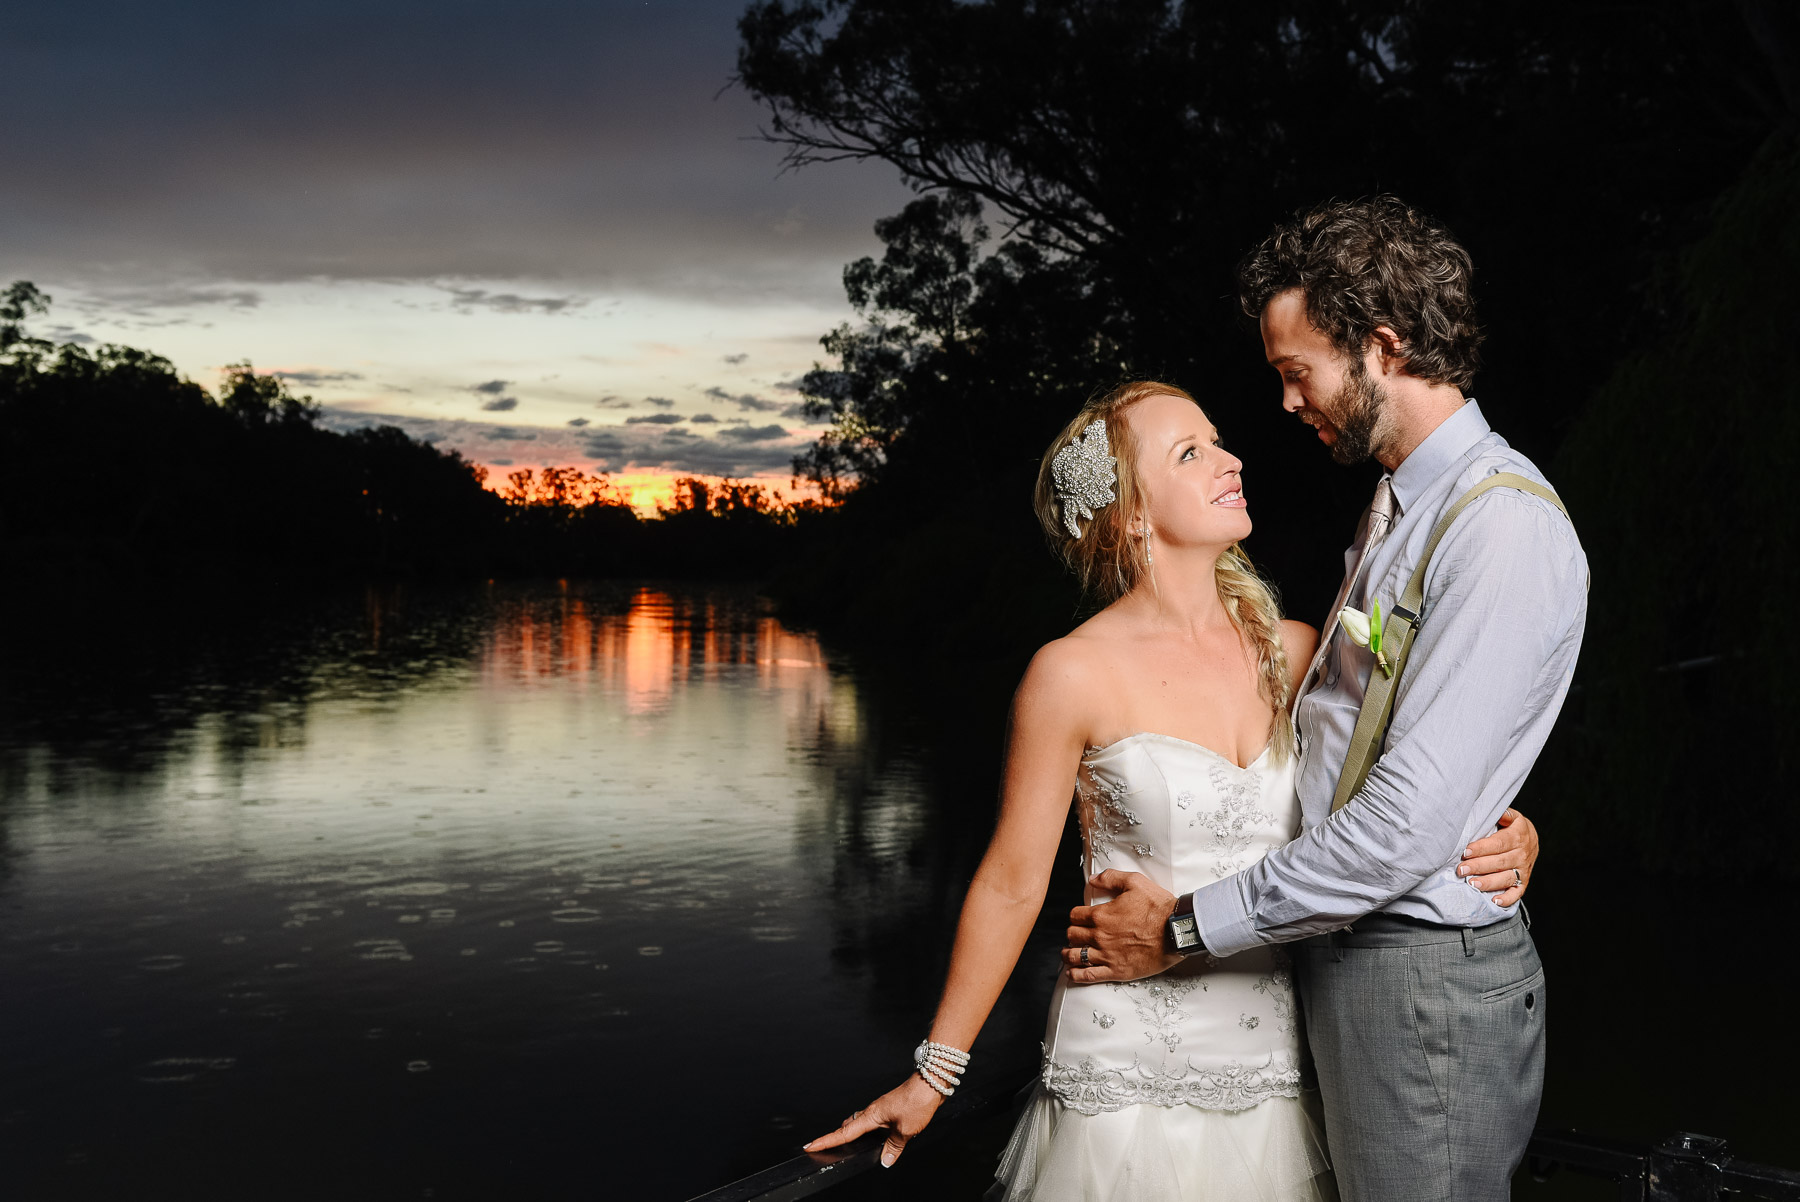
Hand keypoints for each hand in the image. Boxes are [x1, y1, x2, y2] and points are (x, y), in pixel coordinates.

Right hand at [802, 1074, 943, 1168]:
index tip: (811, 1145)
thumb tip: (886, 1160)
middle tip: (823, 1146)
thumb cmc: (916, 1101)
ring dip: (853, 1132)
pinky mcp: (890, 1107)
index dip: (826, 1140)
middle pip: (849, 1126)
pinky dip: (869, 1129)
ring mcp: (881, 1108)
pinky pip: (873, 1121)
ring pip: (861, 1122)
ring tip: (847, 1144)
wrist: (929, 1083)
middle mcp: (873, 1111)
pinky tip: (878, 1136)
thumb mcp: (906, 1130)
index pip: (844, 1132)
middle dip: (835, 1136)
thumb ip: (894, 1147)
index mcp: (871, 1116)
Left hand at [1062, 869, 1182, 982]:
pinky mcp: (1116, 971)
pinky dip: (1076, 975)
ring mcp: (1107, 955)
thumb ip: (1111, 878)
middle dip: (1072, 933)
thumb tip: (1093, 879)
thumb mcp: (1135, 882)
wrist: (1176, 931)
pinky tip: (1072, 973)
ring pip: (1075, 956)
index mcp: (1101, 915)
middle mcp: (1100, 936)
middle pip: (1072, 935)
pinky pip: (1088, 975)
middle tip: (1076, 935)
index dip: (1076, 916)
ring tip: (1068, 954)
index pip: (1075, 916)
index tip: (1079, 918)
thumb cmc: (1158, 907)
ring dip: (1069, 954)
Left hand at [1458, 806, 1538, 906]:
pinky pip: (1517, 892)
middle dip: (1479, 866)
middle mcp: (1522, 854)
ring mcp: (1524, 869)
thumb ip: (1503, 814)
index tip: (1466, 851)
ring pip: (1507, 877)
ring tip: (1472, 884)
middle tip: (1461, 869)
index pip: (1498, 843)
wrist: (1532, 839)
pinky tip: (1494, 901)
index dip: (1482, 848)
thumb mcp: (1511, 816)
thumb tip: (1497, 811)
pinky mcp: (1524, 882)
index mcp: (1518, 836)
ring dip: (1489, 882)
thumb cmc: (1513, 827)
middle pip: (1500, 861)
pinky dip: (1507, 898)